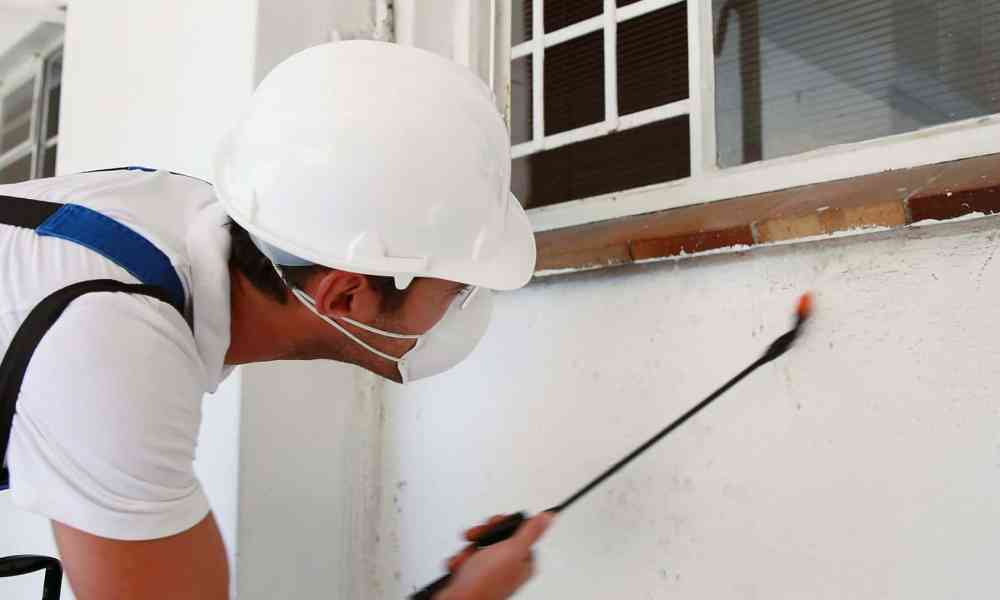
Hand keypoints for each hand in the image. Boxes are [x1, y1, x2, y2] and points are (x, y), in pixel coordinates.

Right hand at [437, 513, 554, 599]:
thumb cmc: (487, 583)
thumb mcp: (513, 550)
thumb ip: (530, 532)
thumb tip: (547, 517)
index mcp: (524, 562)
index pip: (519, 533)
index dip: (505, 525)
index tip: (495, 523)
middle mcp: (508, 568)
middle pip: (496, 539)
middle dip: (482, 537)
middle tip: (476, 539)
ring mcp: (490, 574)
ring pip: (479, 548)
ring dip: (468, 550)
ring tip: (467, 559)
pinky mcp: (474, 578)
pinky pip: (466, 561)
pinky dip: (461, 562)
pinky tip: (460, 567)